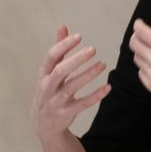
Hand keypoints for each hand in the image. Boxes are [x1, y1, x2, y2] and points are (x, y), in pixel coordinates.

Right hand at [32, 25, 109, 142]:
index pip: (51, 57)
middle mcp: (47, 87)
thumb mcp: (49, 72)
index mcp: (43, 74)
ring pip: (72, 87)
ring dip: (88, 75)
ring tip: (103, 64)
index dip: (63, 45)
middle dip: (76, 60)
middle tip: (93, 49)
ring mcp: (56, 101)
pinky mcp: (67, 113)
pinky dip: (95, 95)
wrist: (43, 125)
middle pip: (60, 71)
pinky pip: (83, 103)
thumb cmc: (49, 91)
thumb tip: (63, 26)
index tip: (79, 36)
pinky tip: (108, 87)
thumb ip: (58, 50)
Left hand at [128, 4, 150, 115]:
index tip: (140, 23)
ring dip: (141, 51)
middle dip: (136, 36)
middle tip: (142, 35)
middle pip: (134, 44)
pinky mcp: (150, 86)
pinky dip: (144, 66)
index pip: (141, 32)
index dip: (138, 25)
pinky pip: (140, 72)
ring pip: (136, 58)